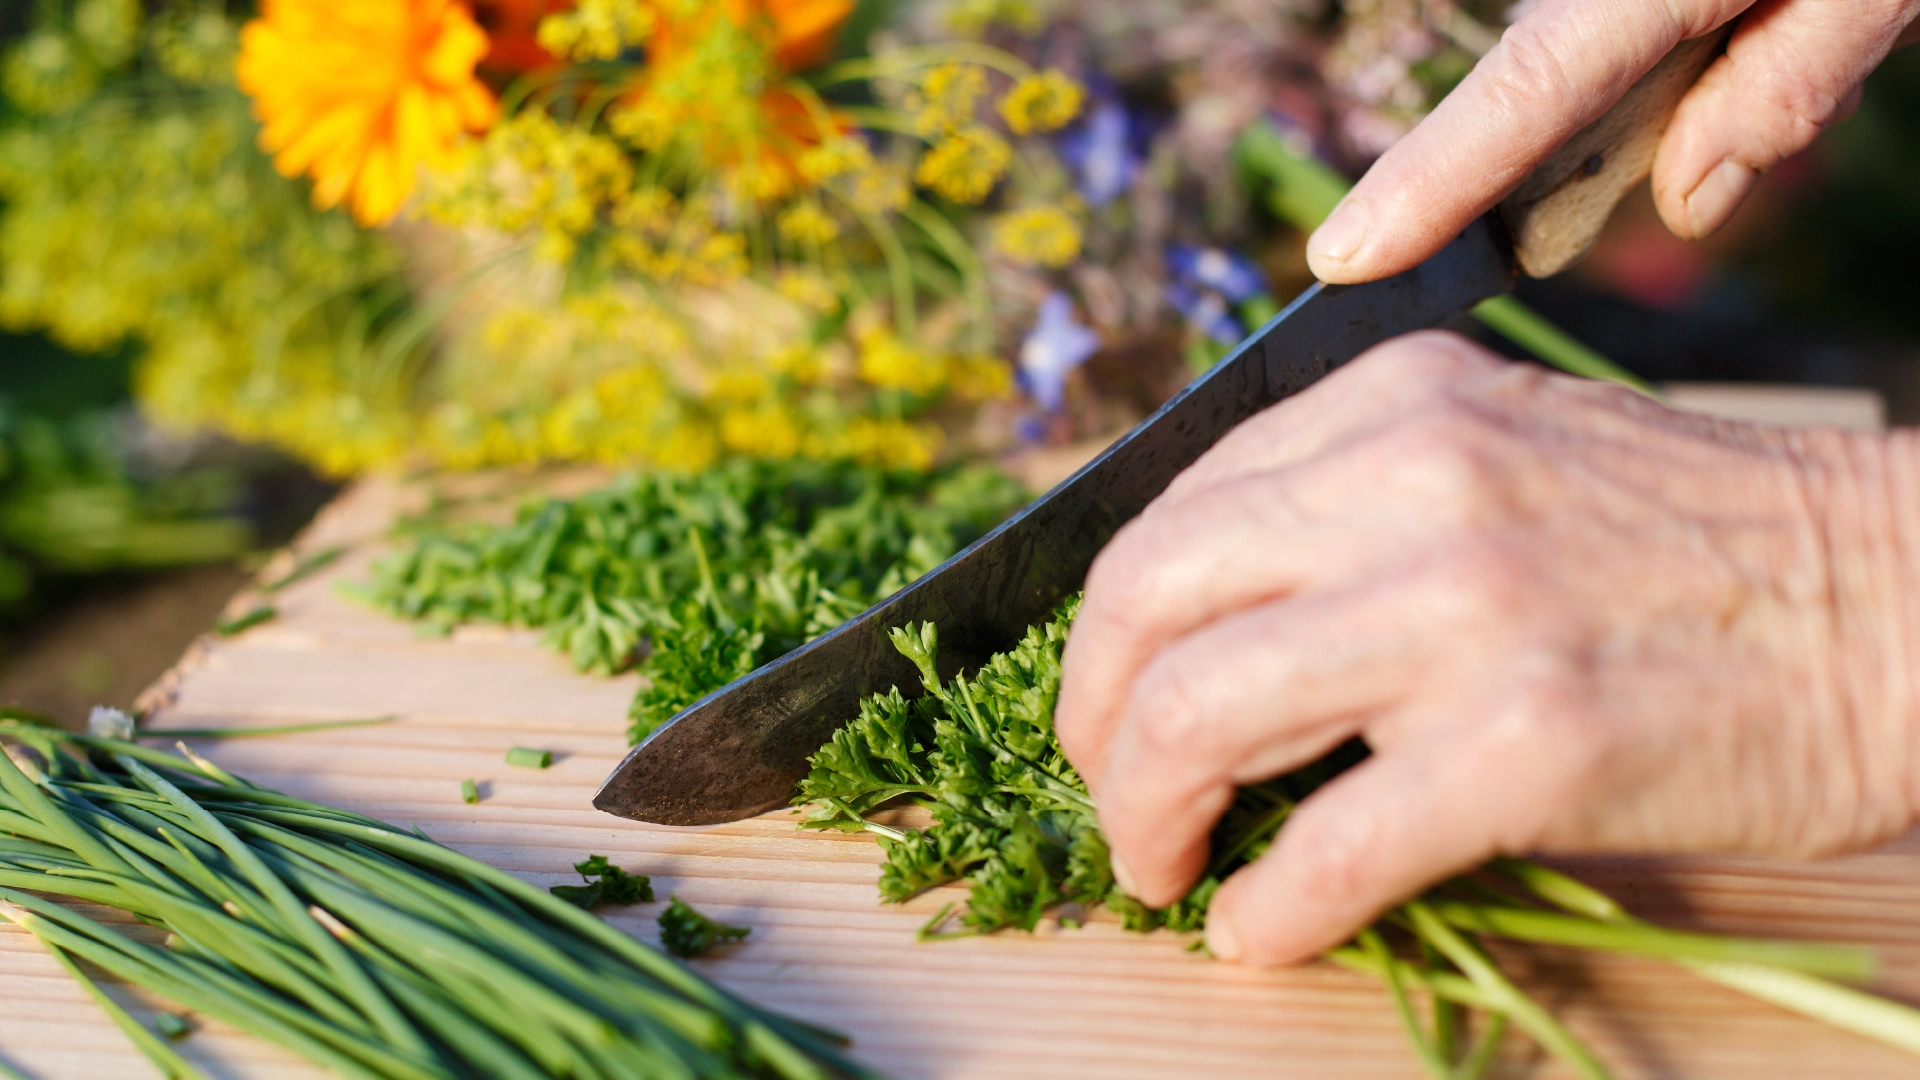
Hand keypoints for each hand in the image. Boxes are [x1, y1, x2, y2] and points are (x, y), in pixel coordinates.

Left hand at [1054, 331, 1919, 965]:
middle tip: (1110, 797)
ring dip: (1144, 816)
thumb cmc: (1696, 547)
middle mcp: (1413, 480)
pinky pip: (1330, 843)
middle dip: (1089, 719)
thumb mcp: (1504, 456)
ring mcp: (1468, 604)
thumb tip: (1197, 640)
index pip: (1168, 514)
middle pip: (1143, 598)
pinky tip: (1261, 931)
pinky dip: (1267, 908)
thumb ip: (1350, 509)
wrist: (1900, 600)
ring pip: (1196, 712)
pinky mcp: (1533, 737)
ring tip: (1164, 866)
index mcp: (1395, 403)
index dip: (1103, 635)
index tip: (1107, 703)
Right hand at [1306, 0, 1919, 283]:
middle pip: (1543, 70)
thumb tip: (1692, 195)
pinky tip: (1778, 18)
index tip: (1343, 256)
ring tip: (1786, 31)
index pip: (1527, 87)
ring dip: (1658, 84)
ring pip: (1590, 44)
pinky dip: (1681, 50)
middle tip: (1626, 158)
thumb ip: (1792, 81)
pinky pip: (1624, 17)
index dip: (1428, 179)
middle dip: (1566, 145)